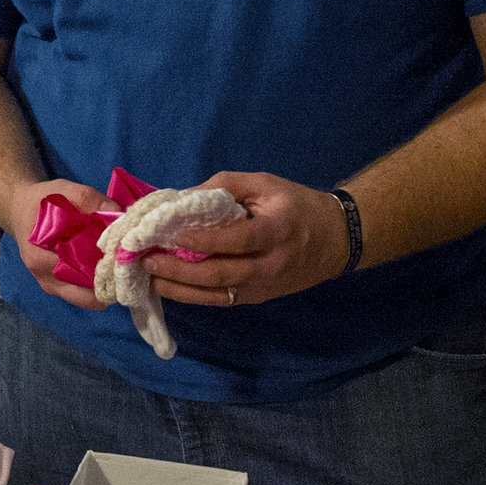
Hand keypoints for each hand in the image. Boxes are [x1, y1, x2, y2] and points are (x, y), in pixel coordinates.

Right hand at [12, 179, 115, 310]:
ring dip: (106, 286)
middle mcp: (45, 277)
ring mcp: (52, 285)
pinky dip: (99, 286)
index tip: (125, 256)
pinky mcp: (59, 287)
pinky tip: (112, 271)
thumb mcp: (61, 190)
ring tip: (124, 269)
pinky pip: (82, 294)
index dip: (103, 267)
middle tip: (130, 266)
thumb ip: (87, 198)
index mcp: (40, 257)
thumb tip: (117, 211)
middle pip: (84, 292)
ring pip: (86, 297)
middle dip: (109, 282)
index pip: (77, 271)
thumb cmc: (40, 202)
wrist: (21, 210)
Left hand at [138, 172, 349, 307]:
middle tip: (148, 260)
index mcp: (276, 231)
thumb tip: (184, 195)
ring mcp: (263, 286)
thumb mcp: (267, 184)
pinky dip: (192, 295)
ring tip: (150, 278)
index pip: (235, 240)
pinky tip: (169, 287)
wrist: (337, 240)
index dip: (201, 241)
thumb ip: (226, 185)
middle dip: (179, 270)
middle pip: (219, 274)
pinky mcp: (256, 297)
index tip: (170, 236)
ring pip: (216, 295)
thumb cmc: (299, 206)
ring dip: (180, 288)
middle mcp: (270, 264)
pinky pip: (220, 300)